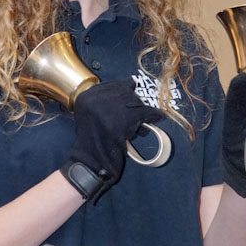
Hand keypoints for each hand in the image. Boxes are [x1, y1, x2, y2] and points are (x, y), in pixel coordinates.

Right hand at [60, 79, 163, 203]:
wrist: (91, 162)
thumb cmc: (94, 140)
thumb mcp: (91, 114)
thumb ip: (104, 99)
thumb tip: (131, 83)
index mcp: (86, 97)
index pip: (111, 84)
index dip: (123, 90)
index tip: (130, 93)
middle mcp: (95, 99)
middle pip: (124, 91)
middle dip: (133, 101)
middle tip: (136, 112)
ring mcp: (107, 109)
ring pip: (134, 101)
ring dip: (141, 110)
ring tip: (142, 118)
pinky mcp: (121, 120)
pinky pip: (144, 112)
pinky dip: (153, 115)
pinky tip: (159, 117)